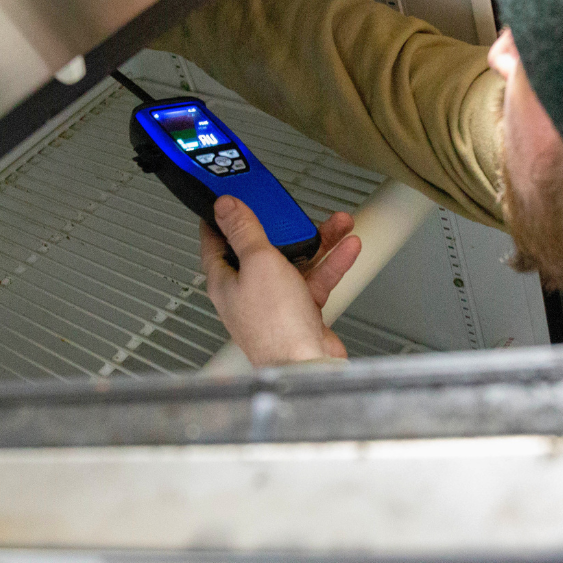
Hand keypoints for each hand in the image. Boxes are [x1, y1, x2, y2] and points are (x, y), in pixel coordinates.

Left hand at [200, 196, 361, 366]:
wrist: (306, 363)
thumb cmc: (275, 325)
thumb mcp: (258, 263)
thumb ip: (244, 231)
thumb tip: (224, 206)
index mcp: (226, 280)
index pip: (216, 241)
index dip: (222, 217)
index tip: (231, 198)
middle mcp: (248, 291)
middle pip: (263, 248)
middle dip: (284, 226)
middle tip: (295, 209)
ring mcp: (275, 301)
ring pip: (296, 261)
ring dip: (317, 241)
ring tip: (337, 224)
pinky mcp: (301, 310)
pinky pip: (316, 279)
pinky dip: (332, 263)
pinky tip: (346, 248)